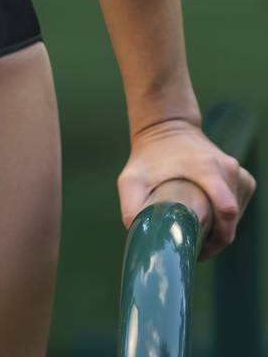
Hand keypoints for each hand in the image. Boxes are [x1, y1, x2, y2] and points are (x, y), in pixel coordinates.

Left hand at [117, 116, 256, 262]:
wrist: (167, 128)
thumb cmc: (149, 156)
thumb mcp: (132, 179)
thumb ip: (132, 207)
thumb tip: (140, 238)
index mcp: (207, 167)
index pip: (226, 209)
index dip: (215, 237)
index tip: (196, 248)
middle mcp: (228, 170)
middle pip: (229, 221)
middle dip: (213, 239)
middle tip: (191, 244)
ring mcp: (239, 174)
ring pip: (235, 218)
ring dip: (219, 230)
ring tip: (195, 230)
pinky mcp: (244, 179)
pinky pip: (239, 208)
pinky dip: (226, 219)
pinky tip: (207, 217)